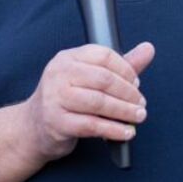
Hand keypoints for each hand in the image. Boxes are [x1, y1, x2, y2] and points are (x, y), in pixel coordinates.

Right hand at [21, 43, 152, 161]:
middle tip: (140, 104)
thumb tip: (148, 49)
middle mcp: (59, 74)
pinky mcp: (57, 123)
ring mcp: (55, 99)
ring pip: (99, 102)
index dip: (126, 70)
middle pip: (103, 79)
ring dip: (124, 112)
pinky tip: (126, 132)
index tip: (136, 83)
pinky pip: (92, 126)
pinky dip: (114, 130)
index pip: (104, 56)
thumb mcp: (89, 78)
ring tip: (137, 117)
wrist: (33, 127)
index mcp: (68, 58)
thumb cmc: (66, 100)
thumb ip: (121, 65)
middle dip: (128, 93)